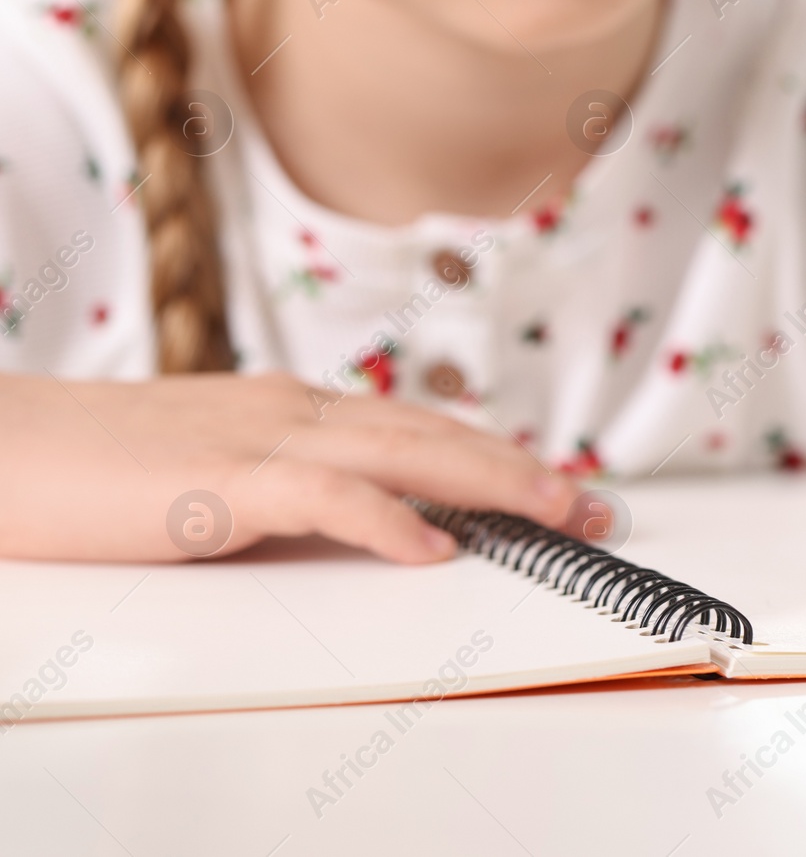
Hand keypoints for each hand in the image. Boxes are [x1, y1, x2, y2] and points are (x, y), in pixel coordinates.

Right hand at [0, 372, 578, 562]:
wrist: (0, 449)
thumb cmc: (99, 469)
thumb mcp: (223, 475)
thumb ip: (295, 489)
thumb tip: (371, 525)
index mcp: (295, 410)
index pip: (420, 426)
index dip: (497, 454)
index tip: (556, 484)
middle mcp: (293, 412)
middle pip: (435, 432)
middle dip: (522, 467)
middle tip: (592, 502)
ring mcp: (259, 439)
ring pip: (404, 451)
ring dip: (491, 482)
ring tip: (558, 512)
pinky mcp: (218, 483)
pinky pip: (324, 496)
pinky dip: (388, 521)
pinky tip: (434, 549)